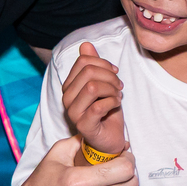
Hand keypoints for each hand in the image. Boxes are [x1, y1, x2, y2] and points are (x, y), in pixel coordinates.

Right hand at [62, 42, 125, 156]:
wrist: (108, 140)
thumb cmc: (105, 112)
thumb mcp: (102, 84)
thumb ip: (93, 65)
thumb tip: (86, 45)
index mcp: (69, 86)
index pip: (83, 62)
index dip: (103, 63)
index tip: (114, 73)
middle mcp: (67, 98)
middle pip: (88, 72)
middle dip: (109, 76)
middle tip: (119, 86)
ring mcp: (73, 113)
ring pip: (92, 87)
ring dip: (112, 88)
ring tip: (118, 95)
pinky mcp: (83, 126)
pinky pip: (98, 106)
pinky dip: (112, 101)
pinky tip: (116, 104)